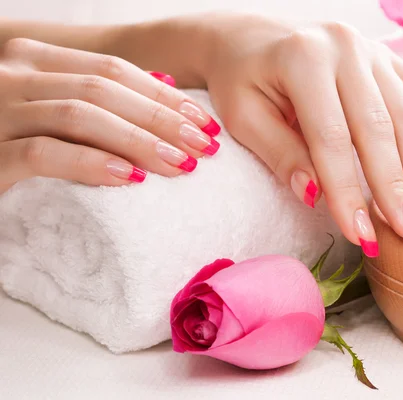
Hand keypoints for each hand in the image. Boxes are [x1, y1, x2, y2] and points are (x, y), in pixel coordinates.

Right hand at [0, 38, 220, 194]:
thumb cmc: (16, 143)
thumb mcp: (54, 110)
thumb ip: (99, 95)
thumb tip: (167, 84)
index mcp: (34, 60)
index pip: (113, 69)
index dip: (164, 95)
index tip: (205, 121)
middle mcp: (13, 76)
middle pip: (103, 88)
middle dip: (162, 118)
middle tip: (204, 147)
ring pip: (79, 115)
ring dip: (138, 140)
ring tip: (179, 165)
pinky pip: (43, 153)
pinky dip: (90, 163)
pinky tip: (128, 178)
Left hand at [187, 13, 402, 254]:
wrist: (249, 38)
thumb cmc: (241, 78)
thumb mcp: (244, 115)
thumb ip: (281, 152)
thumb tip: (315, 196)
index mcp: (304, 59)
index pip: (332, 138)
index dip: (347, 191)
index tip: (361, 236)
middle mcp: (346, 49)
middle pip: (379, 128)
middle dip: (395, 187)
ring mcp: (373, 51)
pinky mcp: (389, 60)